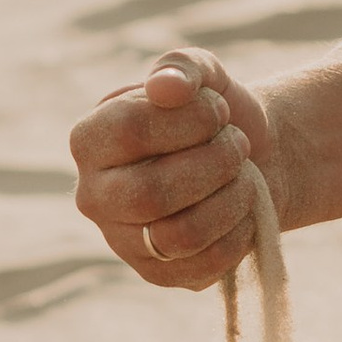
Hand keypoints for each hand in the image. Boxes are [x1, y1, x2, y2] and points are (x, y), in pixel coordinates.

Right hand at [69, 49, 271, 290]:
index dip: (189, 119)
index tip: (219, 110)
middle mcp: (93, 196)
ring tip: (243, 176)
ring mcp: (122, 241)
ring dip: (230, 199)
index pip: (130, 130)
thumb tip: (165, 86)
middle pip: (149, 193)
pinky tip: (244, 208)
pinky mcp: (159, 275)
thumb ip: (183, 66)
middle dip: (212, 164)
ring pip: (178, 236)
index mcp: (89, 139)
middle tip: (238, 145)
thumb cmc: (214, 115)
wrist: (251, 161)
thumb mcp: (204, 76)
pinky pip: (203, 266)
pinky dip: (238, 232)